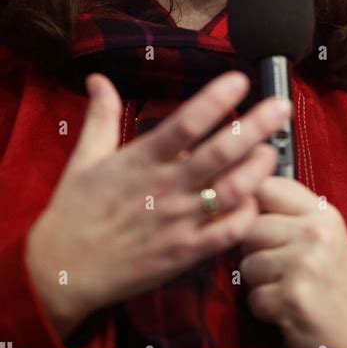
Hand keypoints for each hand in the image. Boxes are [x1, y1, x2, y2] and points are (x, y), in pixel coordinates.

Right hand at [26, 71, 288, 338]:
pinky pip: (226, 234)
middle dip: (255, 127)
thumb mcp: (84, 157)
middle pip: (219, 154)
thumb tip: (97, 77)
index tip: (240, 80)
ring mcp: (178, 222)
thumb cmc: (74, 210)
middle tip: (282, 106)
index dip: (215, 100)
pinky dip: (247, 215)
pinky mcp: (185, 254)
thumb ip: (100, 115)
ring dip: (257, 170)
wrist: (62, 270)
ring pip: (231, 192)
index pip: (185, 124)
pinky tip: (255, 199)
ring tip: (272, 150)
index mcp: (141, 160)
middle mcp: (165, 188)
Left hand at [239, 177, 346, 347]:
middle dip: (254, 250)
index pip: (267, 187)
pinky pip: (253, 297)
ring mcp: (305, 265)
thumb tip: (242, 194)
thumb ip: (289, 213)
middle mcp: (316, 234)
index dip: (250, 204)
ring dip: (259, 283)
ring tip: (287, 287)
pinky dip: (264, 308)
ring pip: (247, 263)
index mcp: (323, 214)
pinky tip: (287, 308)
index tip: (254, 220)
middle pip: (249, 226)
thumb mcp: (324, 236)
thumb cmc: (334, 284)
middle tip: (280, 266)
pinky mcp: (293, 298)